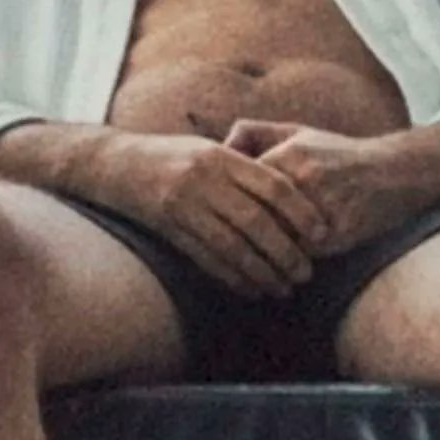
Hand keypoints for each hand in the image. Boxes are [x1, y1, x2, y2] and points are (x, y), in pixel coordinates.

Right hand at [95, 132, 333, 298]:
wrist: (117, 164)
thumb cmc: (172, 156)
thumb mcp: (209, 149)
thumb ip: (244, 165)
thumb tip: (291, 187)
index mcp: (221, 156)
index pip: (272, 185)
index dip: (301, 212)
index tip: (322, 234)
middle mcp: (204, 179)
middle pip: (256, 221)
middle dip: (286, 250)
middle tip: (307, 272)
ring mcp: (184, 205)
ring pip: (232, 245)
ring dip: (262, 271)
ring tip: (284, 288)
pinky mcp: (169, 227)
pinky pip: (207, 258)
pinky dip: (232, 277)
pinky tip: (251, 290)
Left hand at [223, 121, 416, 256]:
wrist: (395, 174)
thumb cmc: (337, 154)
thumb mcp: (297, 132)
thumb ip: (255, 132)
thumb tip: (218, 146)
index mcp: (291, 153)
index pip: (240, 184)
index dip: (224, 201)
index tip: (210, 214)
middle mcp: (306, 179)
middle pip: (254, 214)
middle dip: (235, 232)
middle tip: (212, 247)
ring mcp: (323, 208)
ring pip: (275, 239)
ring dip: (257, 254)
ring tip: (237, 266)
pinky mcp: (338, 235)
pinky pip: (300, 256)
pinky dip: (283, 264)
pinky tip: (269, 272)